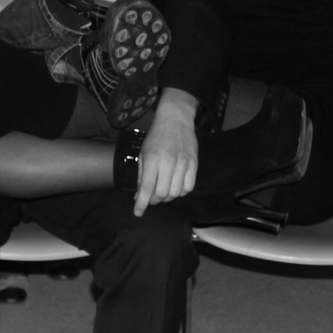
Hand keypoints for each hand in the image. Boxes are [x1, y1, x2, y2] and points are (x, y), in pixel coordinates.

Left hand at [133, 90, 198, 215]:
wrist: (175, 120)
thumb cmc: (156, 137)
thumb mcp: (143, 154)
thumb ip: (142, 176)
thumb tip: (139, 197)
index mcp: (153, 159)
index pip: (147, 188)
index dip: (142, 203)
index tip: (138, 213)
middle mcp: (169, 162)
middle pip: (162, 193)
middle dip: (155, 200)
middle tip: (151, 198)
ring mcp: (183, 163)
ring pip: (176, 193)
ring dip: (167, 197)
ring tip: (162, 192)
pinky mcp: (194, 164)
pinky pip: (189, 187)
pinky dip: (180, 192)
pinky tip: (175, 187)